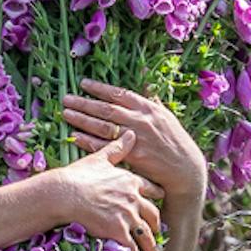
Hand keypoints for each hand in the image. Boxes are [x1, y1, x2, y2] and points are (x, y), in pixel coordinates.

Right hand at [52, 130, 161, 250]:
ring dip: (151, 247)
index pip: (152, 190)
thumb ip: (118, 148)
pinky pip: (133, 250)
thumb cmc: (78, 175)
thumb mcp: (100, 158)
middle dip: (156, 226)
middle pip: (152, 215)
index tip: (160, 202)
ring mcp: (127, 216)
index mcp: (131, 180)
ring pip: (146, 234)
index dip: (156, 197)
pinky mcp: (118, 231)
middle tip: (158, 234)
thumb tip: (130, 132)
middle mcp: (134, 198)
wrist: (64, 193)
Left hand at [62, 79, 207, 203]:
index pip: (119, 94)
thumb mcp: (166, 116)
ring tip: (65, 113)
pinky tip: (75, 136)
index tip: (83, 84)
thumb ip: (152, 99)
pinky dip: (89, 141)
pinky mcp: (132, 155)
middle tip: (66, 99)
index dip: (100, 88)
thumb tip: (147, 81)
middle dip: (84, 103)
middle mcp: (141, 120)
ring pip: (103, 126)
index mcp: (148, 108)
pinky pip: (105, 146)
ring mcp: (136, 137)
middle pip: (106, 109)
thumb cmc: (175, 142)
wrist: (185, 170)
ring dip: (82, 119)